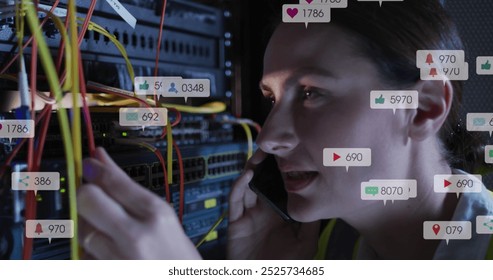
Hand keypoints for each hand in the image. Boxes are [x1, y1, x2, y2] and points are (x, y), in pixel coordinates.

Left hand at [77, 147, 200, 258]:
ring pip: (83, 228)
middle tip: (94, 196)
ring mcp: (118, 259)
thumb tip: (100, 161)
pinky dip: (91, 249)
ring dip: (89, 225)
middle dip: (86, 194)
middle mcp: (136, 236)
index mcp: (156, 214)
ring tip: (109, 231)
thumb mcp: (164, 217)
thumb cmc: (177, 255)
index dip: (96, 169)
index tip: (88, 162)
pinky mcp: (106, 273)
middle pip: (88, 200)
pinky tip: (109, 251)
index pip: (113, 182)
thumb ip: (129, 191)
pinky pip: (84, 254)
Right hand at [227, 149, 319, 258]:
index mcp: (280, 213)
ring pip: (248, 186)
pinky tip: (248, 175)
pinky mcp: (236, 222)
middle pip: (262, 182)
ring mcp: (249, 215)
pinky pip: (235, 200)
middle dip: (265, 165)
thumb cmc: (285, 268)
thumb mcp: (306, 244)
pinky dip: (239, 186)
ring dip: (251, 170)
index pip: (279, 187)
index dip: (281, 171)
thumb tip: (320, 200)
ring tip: (259, 156)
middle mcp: (264, 211)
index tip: (288, 154)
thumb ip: (311, 222)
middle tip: (271, 148)